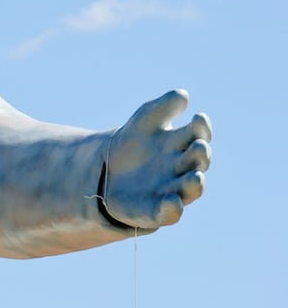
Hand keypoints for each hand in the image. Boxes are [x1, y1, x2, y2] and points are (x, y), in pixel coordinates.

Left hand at [102, 90, 211, 228]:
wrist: (106, 169)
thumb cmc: (134, 142)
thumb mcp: (144, 120)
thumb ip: (163, 107)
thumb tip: (183, 95)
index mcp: (182, 144)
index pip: (198, 134)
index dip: (202, 127)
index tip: (198, 117)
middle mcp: (182, 167)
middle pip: (198, 161)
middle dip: (200, 154)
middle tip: (198, 147)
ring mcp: (171, 189)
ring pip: (191, 188)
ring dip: (195, 183)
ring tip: (195, 177)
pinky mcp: (156, 209)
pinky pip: (169, 212)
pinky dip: (172, 208)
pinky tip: (172, 201)